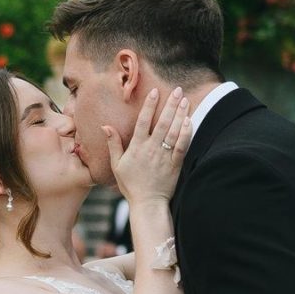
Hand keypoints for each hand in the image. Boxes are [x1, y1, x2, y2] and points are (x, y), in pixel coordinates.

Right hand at [106, 87, 190, 205]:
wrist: (147, 204)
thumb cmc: (131, 184)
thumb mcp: (117, 165)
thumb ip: (113, 144)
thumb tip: (105, 126)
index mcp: (136, 147)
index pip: (143, 121)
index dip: (149, 105)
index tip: (154, 91)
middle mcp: (151, 149)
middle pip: (162, 122)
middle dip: (170, 104)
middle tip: (177, 90)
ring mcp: (164, 156)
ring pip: (174, 131)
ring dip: (180, 114)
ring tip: (185, 100)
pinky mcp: (175, 164)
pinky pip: (182, 146)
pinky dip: (186, 133)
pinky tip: (189, 121)